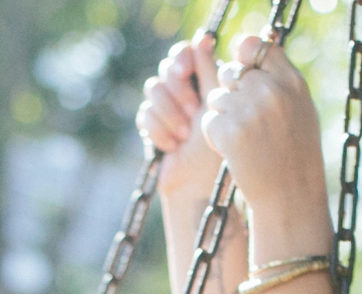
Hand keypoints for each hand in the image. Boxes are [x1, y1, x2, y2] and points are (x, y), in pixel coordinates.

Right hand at [137, 34, 226, 204]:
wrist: (198, 186)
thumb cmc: (216, 151)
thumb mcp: (217, 107)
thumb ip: (210, 73)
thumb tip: (203, 40)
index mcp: (203, 83)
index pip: (185, 52)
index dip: (181, 58)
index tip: (185, 71)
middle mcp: (184, 92)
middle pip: (166, 68)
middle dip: (177, 92)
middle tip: (191, 114)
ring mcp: (166, 109)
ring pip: (153, 89)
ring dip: (169, 114)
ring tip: (184, 137)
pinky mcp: (151, 125)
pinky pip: (144, 113)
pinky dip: (159, 131)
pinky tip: (172, 147)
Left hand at [198, 34, 328, 227]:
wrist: (290, 199)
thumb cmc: (296, 157)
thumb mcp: (300, 110)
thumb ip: (279, 79)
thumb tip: (248, 46)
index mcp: (292, 81)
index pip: (257, 46)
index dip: (245, 59)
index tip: (246, 77)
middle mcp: (270, 90)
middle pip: (230, 72)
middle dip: (231, 93)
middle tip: (248, 122)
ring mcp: (248, 109)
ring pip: (216, 98)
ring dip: (223, 118)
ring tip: (247, 142)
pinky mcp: (227, 129)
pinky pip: (208, 120)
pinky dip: (215, 137)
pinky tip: (236, 153)